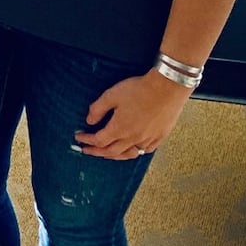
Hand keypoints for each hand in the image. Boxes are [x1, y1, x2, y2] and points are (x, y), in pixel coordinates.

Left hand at [73, 70, 189, 158]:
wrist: (167, 89)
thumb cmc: (139, 90)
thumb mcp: (111, 95)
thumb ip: (98, 109)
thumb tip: (89, 121)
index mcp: (120, 128)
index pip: (99, 140)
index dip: (87, 140)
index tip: (79, 138)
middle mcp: (133, 138)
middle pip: (111, 151)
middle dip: (96, 152)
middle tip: (87, 150)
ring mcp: (148, 139)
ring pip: (128, 154)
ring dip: (114, 155)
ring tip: (106, 153)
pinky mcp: (159, 137)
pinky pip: (144, 150)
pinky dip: (134, 152)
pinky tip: (131, 149)